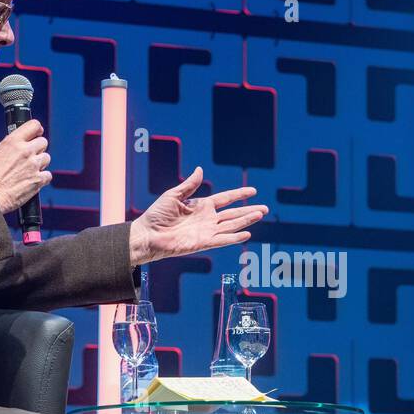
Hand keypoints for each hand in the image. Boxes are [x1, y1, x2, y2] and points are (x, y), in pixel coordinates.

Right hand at [0, 119, 49, 213]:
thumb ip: (10, 146)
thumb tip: (18, 144)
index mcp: (13, 142)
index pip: (34, 125)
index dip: (37, 129)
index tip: (37, 133)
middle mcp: (25, 151)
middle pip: (43, 142)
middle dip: (38, 148)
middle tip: (31, 156)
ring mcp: (33, 165)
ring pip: (47, 158)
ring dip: (40, 163)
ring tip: (29, 170)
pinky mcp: (38, 180)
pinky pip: (48, 175)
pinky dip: (42, 178)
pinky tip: (32, 180)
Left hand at [128, 167, 267, 265]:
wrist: (147, 235)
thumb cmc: (157, 215)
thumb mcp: (173, 195)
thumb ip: (189, 185)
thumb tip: (200, 170)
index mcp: (201, 206)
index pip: (225, 199)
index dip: (239, 195)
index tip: (253, 191)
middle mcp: (207, 219)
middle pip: (233, 214)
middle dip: (249, 211)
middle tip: (265, 208)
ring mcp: (206, 232)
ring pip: (231, 226)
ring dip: (246, 221)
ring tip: (260, 215)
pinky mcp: (203, 243)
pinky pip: (222, 240)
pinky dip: (234, 237)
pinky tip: (247, 233)